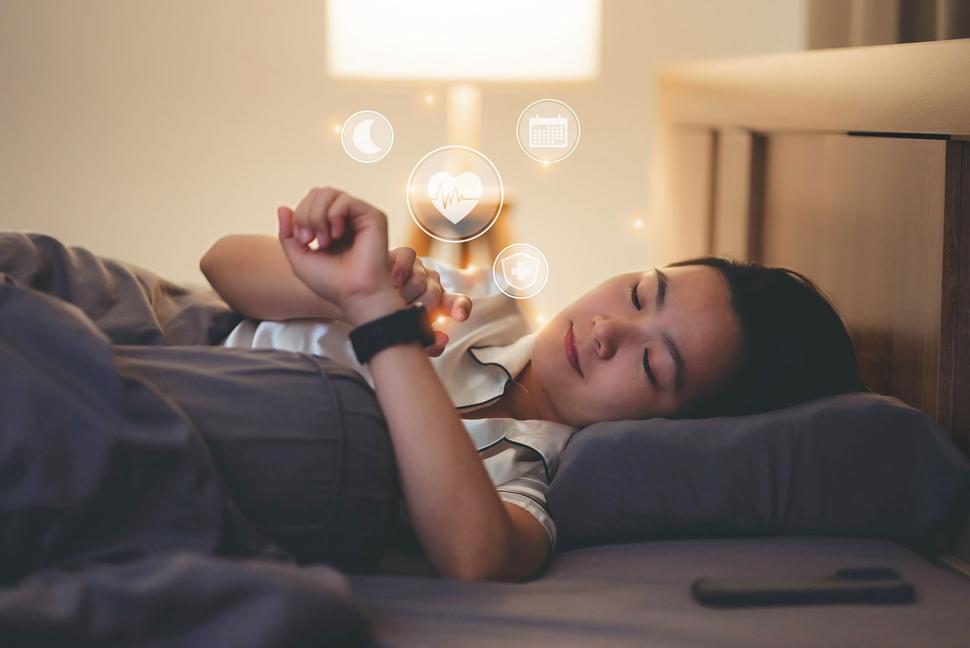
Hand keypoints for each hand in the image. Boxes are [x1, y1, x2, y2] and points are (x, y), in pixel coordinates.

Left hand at [278, 187, 397, 325]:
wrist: (354, 295)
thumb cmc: (332, 283)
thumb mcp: (299, 258)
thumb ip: (287, 234)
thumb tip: (283, 207)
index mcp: (331, 226)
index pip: (310, 202)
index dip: (299, 215)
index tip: (303, 240)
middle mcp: (347, 219)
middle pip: (318, 193)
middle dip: (306, 214)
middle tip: (309, 239)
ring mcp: (360, 216)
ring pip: (329, 193)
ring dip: (317, 215)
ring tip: (324, 239)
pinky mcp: (373, 216)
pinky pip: (345, 200)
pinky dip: (333, 215)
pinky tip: (337, 234)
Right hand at [388, 247, 472, 356]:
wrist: (361, 304)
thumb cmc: (386, 320)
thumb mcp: (405, 336)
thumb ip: (426, 343)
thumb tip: (442, 340)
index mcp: (437, 303)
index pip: (457, 302)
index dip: (460, 308)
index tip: (460, 316)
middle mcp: (429, 284)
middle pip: (435, 293)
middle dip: (420, 307)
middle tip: (404, 315)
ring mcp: (416, 269)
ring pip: (422, 278)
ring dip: (407, 292)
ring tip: (393, 302)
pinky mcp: (400, 255)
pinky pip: (408, 256)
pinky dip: (402, 269)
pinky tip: (394, 281)